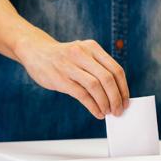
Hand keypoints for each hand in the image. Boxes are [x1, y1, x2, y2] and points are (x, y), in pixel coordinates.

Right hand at [15, 36, 129, 118]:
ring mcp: (70, 66)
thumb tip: (115, 93)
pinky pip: (82, 95)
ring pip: (96, 87)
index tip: (125, 100)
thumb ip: (96, 67)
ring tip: (107, 112)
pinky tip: (97, 112)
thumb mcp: (82, 53)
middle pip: (107, 78)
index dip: (123, 88)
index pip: (115, 69)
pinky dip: (93, 106)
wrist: (35, 51)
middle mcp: (82, 54)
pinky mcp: (60, 78)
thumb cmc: (62, 57)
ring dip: (105, 103)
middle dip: (116, 98)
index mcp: (92, 47)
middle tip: (119, 110)